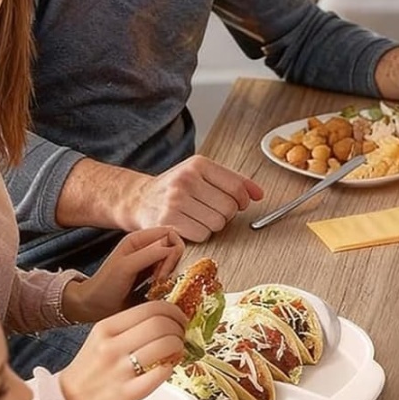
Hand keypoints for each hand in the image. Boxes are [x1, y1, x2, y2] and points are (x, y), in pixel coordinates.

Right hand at [55, 301, 188, 399]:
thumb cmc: (90, 367)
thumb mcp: (101, 338)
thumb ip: (129, 326)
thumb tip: (166, 318)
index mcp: (106, 328)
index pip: (151, 308)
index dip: (173, 311)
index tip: (179, 318)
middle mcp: (112, 346)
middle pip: (161, 324)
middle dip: (179, 328)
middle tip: (181, 335)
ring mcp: (120, 370)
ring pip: (165, 345)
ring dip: (178, 347)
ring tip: (176, 351)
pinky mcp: (127, 393)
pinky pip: (161, 373)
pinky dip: (170, 368)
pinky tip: (166, 368)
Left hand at [61, 227, 183, 322]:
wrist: (93, 306)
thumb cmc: (105, 286)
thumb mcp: (126, 267)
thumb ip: (149, 254)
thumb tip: (172, 248)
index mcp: (138, 239)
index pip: (171, 234)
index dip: (172, 251)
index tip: (162, 271)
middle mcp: (146, 247)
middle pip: (174, 247)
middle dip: (171, 264)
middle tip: (159, 280)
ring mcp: (149, 261)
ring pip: (174, 261)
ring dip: (169, 274)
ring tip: (155, 286)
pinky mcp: (151, 275)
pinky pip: (169, 273)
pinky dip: (167, 281)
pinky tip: (155, 290)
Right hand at [123, 156, 262, 240]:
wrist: (138, 199)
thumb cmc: (175, 188)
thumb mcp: (202, 174)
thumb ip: (233, 181)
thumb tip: (259, 194)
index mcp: (198, 165)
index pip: (236, 186)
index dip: (243, 200)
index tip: (239, 203)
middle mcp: (186, 180)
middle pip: (229, 208)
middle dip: (226, 214)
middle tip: (213, 211)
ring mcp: (175, 201)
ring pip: (217, 223)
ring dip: (213, 225)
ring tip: (199, 217)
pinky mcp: (167, 221)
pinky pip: (202, 235)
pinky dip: (200, 234)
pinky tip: (189, 226)